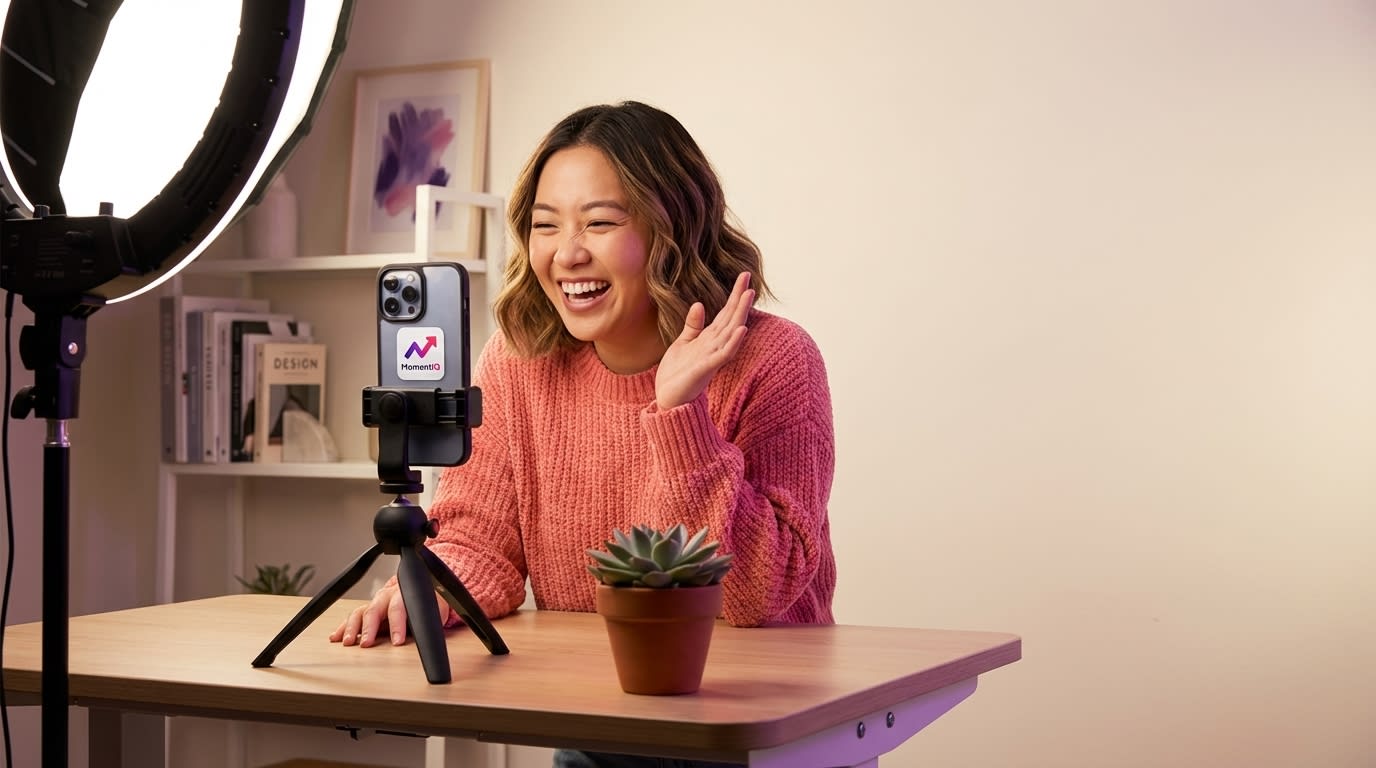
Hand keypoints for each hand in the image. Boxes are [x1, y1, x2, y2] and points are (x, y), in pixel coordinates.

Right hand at [329, 581, 448, 646]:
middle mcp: (386, 597)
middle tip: (366, 643)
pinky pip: (352, 617)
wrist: (421, 587)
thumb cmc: (429, 600)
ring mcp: (375, 604)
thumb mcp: (436, 608)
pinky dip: (343, 627)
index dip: (397, 625)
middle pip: (374, 610)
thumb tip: (434, 634)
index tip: (397, 641)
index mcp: (404, 595)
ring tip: (348, 642)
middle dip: (369, 628)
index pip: (399, 609)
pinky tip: (335, 637)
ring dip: (352, 628)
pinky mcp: (368, 611)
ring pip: (360, 613)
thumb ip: (433, 619)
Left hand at [655, 272, 753, 410]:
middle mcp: (715, 346)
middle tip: (748, 276)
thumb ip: (693, 326)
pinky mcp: (707, 368)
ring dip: (741, 314)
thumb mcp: (682, 343)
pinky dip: (733, 342)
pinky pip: (724, 354)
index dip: (734, 295)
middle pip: (731, 318)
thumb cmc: (677, 374)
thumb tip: (699, 304)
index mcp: (709, 339)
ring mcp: (713, 357)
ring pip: (731, 332)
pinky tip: (741, 329)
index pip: (725, 313)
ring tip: (749, 294)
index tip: (743, 276)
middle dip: (740, 298)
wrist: (668, 399)